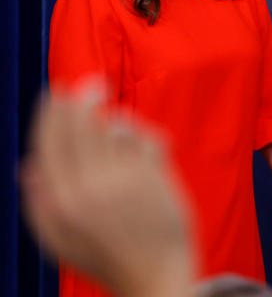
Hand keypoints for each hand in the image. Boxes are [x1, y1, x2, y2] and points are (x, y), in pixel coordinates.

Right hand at [20, 80, 192, 296]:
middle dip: (86, 98)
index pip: (50, 141)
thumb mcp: (58, 240)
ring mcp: (123, 180)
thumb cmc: (105, 258)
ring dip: (119, 121)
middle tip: (93, 83)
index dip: (53, 111)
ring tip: (120, 126)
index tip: (58, 90)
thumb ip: (39, 202)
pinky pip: (147, 138)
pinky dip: (146, 136)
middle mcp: (87, 187)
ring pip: (117, 128)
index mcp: (58, 201)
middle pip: (82, 125)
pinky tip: (147, 145)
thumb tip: (27, 165)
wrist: (153, 277)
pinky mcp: (153, 178)